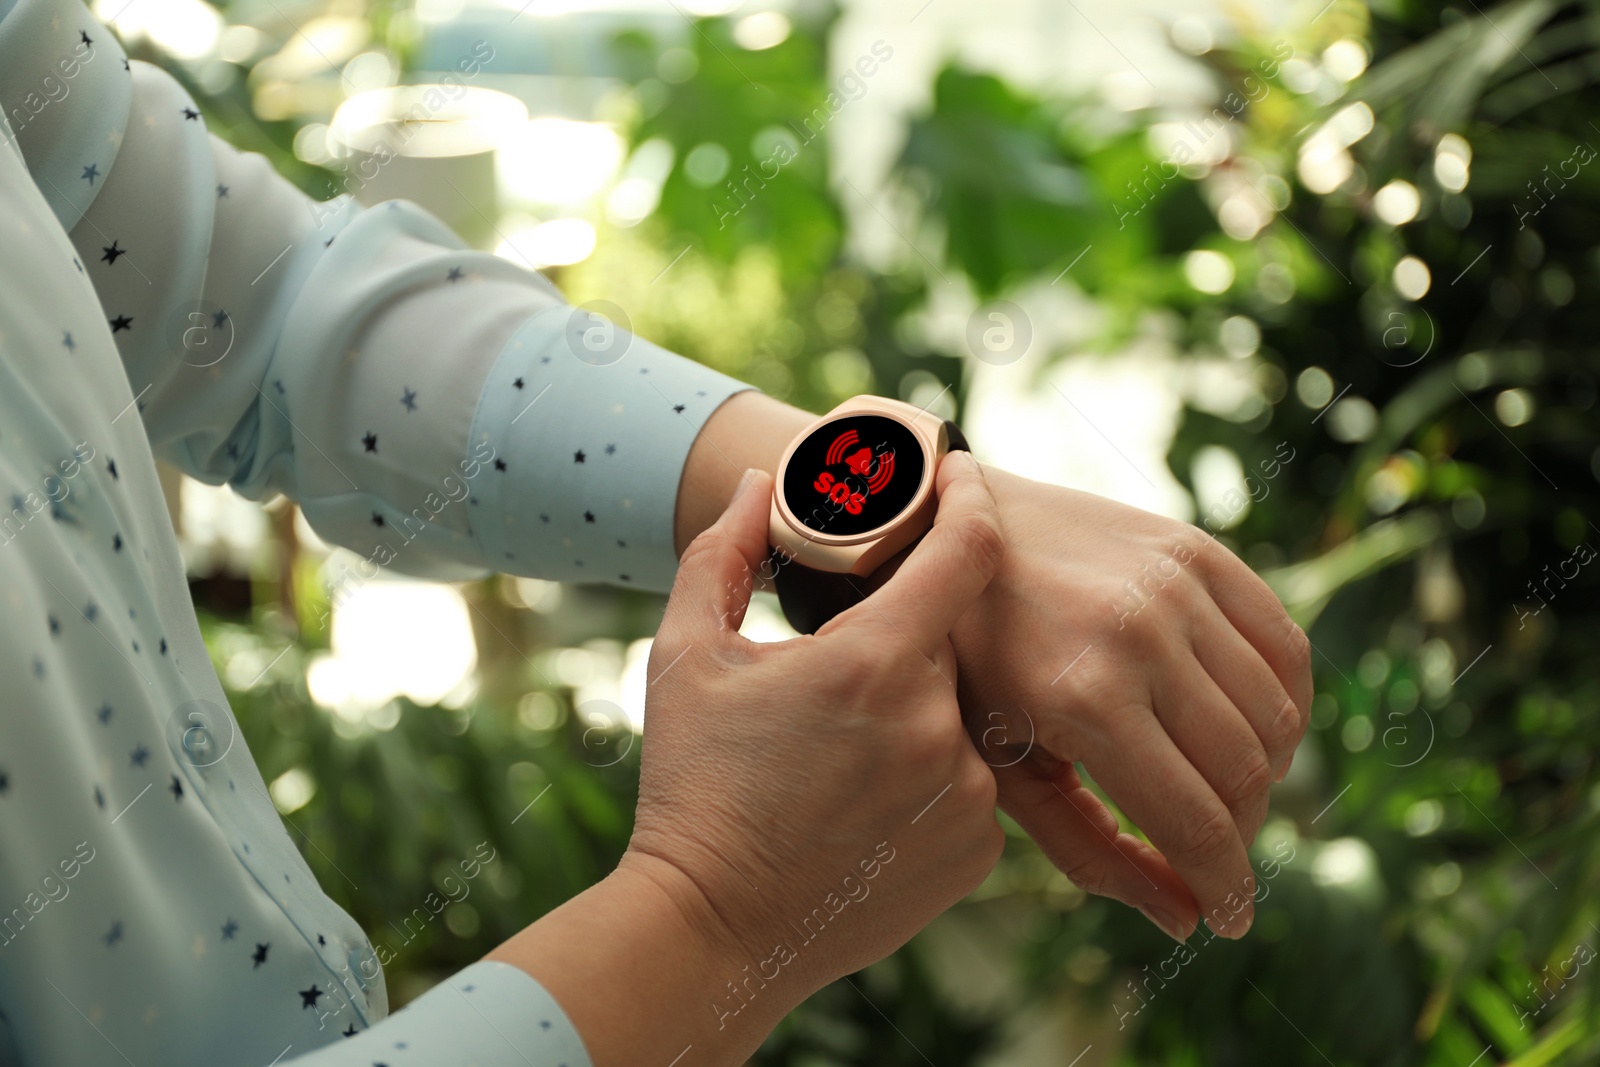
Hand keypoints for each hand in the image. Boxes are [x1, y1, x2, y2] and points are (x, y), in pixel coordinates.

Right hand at [628, 452, 1005, 1003]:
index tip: (962, 474)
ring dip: (915, 711)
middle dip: (899, 641)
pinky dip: (931, 775)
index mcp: (874, 662)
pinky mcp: (977, 851)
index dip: (970, 498)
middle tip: (835, 676)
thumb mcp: (685, 656)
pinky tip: (862, 803)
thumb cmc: (692, 785)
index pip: (965, 550)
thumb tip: (756, 484)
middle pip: (947, 642)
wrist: (711, 928)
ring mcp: (969, 796)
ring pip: (961, 713)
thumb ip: (722, 554)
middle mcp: (940, 726)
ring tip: (837, 757)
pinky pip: (972, 780)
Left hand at [933, 468, 1311, 941]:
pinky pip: (1286, 644)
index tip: (1231, 920)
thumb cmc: (966, 664)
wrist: (950, 532)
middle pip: (1245, 773)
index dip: (1225, 887)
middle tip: (1215, 854)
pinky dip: (1287, 700)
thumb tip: (1183, 919)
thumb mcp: (1001, 763)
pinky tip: (1252, 728)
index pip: (1194, 821)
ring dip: (1267, 775)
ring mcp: (1176, 586)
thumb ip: (1089, 848)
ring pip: (1277, 715)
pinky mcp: (1199, 551)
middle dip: (1241, 835)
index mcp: (1083, 697)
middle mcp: (1141, 636)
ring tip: (1226, 793)